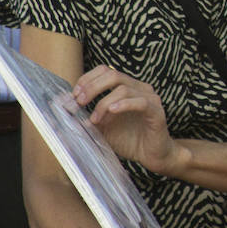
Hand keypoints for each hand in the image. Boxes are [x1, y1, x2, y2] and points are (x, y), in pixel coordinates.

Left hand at [72, 66, 187, 175]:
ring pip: (123, 89)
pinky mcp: (157, 112)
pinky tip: (112, 112)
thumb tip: (69, 111)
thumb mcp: (103, 128)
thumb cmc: (130, 140)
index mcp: (126, 87)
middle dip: (92, 87)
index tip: (74, 95)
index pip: (105, 71)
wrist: (151, 156)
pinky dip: (124, 105)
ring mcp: (149, 98)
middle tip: (79, 102)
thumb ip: (90, 118)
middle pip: (113, 74)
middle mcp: (139, 88)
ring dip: (104, 103)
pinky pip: (141, 102)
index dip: (88, 79)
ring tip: (95, 120)